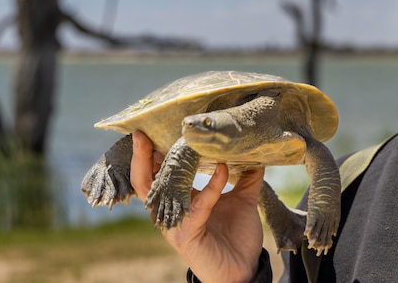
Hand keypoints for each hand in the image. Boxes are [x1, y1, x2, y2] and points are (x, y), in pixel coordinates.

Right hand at [130, 131, 264, 282]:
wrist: (243, 270)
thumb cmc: (236, 238)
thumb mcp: (243, 201)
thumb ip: (247, 178)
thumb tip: (256, 153)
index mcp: (181, 199)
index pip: (159, 173)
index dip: (152, 153)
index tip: (151, 129)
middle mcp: (172, 211)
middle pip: (145, 182)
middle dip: (141, 158)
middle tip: (141, 134)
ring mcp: (176, 224)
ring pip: (159, 194)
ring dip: (162, 169)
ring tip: (168, 146)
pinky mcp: (188, 234)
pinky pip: (198, 206)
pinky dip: (212, 186)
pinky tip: (223, 170)